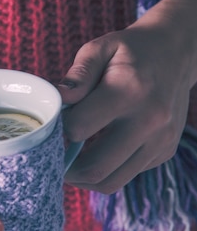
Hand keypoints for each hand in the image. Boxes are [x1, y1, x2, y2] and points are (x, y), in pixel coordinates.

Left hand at [59, 0, 196, 193]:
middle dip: (66, 168)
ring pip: (112, 182)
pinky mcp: (165, 152)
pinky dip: (108, 170)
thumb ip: (78, 74)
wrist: (176, 53)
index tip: (55, 122)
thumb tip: (59, 100)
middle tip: (53, 158)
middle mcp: (150, 121)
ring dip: (85, 178)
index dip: (59, 127)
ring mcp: (161, 140)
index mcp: (129, 91)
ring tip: (71, 163)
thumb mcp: (100, 48)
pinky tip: (99, 151)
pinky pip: (128, 175)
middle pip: (96, 167)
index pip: (79, 128)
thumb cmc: (131, 51)